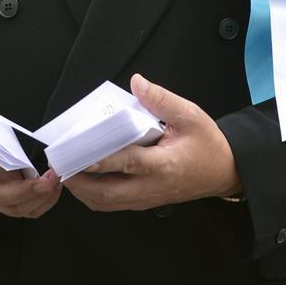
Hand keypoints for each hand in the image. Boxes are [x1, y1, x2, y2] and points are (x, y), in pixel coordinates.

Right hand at [0, 92, 61, 218]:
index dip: (0, 167)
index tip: (19, 159)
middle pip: (4, 197)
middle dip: (29, 191)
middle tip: (50, 178)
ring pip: (18, 208)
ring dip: (40, 198)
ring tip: (56, 181)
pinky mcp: (7, 200)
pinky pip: (26, 209)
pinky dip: (42, 202)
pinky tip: (54, 187)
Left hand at [65, 74, 241, 211]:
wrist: (225, 171)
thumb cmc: (208, 144)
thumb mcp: (190, 115)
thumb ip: (161, 99)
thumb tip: (137, 82)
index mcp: (163, 165)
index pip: (126, 163)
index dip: (99, 159)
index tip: (77, 151)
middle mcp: (151, 187)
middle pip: (107, 193)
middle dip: (79, 181)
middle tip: (60, 164)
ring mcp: (147, 198)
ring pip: (107, 203)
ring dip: (84, 190)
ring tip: (67, 171)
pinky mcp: (145, 201)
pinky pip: (114, 204)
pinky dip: (96, 194)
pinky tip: (87, 179)